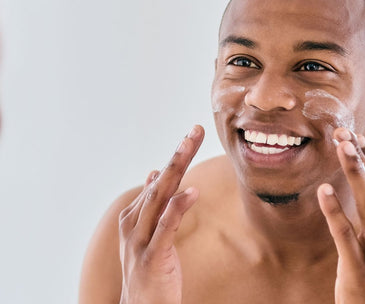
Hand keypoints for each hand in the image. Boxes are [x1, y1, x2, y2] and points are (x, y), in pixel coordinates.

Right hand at [118, 125, 203, 303]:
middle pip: (161, 180)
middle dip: (179, 153)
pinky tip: (191, 192)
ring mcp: (141, 239)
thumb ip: (153, 204)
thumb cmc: (148, 269)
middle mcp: (134, 223)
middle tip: (195, 130)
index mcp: (135, 215)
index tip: (194, 132)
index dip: (177, 154)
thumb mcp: (149, 233)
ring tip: (190, 145)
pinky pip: (166, 227)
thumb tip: (155, 173)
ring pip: (160, 196)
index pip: (161, 178)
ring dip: (176, 169)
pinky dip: (177, 207)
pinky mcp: (152, 256)